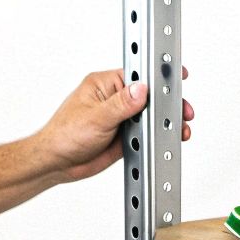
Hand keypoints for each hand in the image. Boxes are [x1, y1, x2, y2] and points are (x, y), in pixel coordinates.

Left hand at [29, 68, 193, 182]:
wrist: (56, 164)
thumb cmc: (64, 135)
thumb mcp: (96, 117)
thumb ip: (121, 104)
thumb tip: (141, 90)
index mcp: (104, 84)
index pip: (137, 75)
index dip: (158, 76)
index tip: (176, 75)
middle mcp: (114, 99)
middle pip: (148, 96)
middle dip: (167, 103)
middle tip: (182, 110)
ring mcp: (120, 118)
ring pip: (150, 116)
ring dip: (164, 122)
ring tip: (179, 128)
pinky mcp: (124, 136)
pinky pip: (146, 133)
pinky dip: (157, 137)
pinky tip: (166, 139)